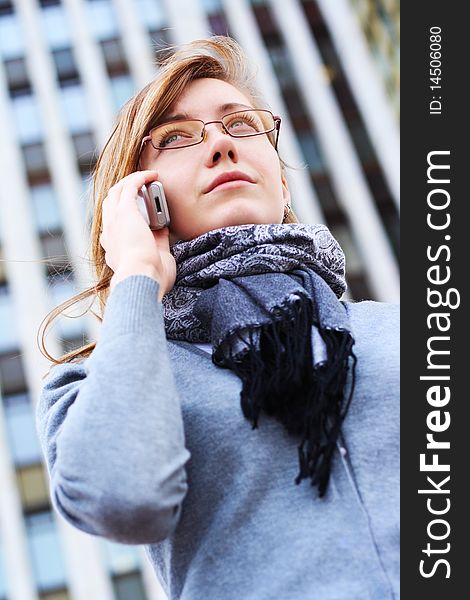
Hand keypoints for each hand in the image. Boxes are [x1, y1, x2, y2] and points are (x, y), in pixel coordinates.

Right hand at [100, 171, 176, 299]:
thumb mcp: (153, 259)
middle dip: (124, 193)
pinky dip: (140, 178)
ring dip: (131, 182)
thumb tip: (162, 229)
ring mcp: (113, 221)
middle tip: (141, 189)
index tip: (140, 215)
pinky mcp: (124, 211)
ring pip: (117, 191)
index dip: (123, 217)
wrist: (142, 277)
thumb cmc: (151, 278)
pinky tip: (152, 175)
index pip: (113, 227)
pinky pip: (130, 186)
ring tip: (148, 178)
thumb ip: (156, 243)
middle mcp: (108, 234)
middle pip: (110, 205)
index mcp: (112, 249)